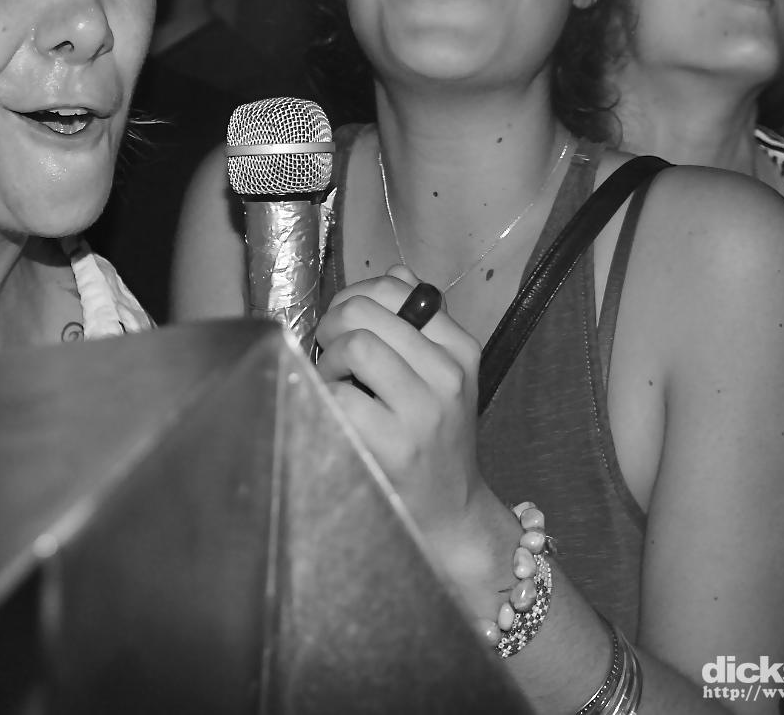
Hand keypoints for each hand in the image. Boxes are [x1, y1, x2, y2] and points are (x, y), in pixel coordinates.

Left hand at [313, 265, 486, 533]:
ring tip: (334, 383)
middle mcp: (447, 374)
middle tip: (330, 350)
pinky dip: (323, 397)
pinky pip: (338, 396)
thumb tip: (394, 274)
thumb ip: (418, 324)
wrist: (451, 509)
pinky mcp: (395, 444)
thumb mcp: (442, 375)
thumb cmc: (434, 437)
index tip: (346, 322)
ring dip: (328, 361)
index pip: (396, 288)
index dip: (354, 297)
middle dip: (332, 325)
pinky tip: (334, 411)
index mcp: (460, 349)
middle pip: (363, 312)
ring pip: (353, 346)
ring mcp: (423, 410)